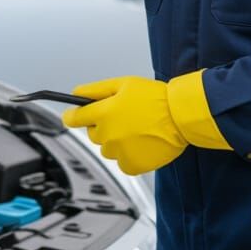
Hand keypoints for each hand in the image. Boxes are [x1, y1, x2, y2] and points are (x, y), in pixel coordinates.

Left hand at [62, 72, 231, 174]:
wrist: (180, 117)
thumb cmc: (155, 98)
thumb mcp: (123, 84)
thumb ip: (96, 90)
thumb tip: (77, 94)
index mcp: (103, 113)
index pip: (74, 118)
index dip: (71, 116)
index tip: (70, 116)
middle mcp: (107, 135)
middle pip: (93, 133)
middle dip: (102, 125)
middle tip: (122, 116)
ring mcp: (119, 152)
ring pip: (107, 148)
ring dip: (115, 140)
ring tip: (135, 129)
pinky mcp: (131, 165)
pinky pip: (121, 161)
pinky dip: (127, 154)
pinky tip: (140, 142)